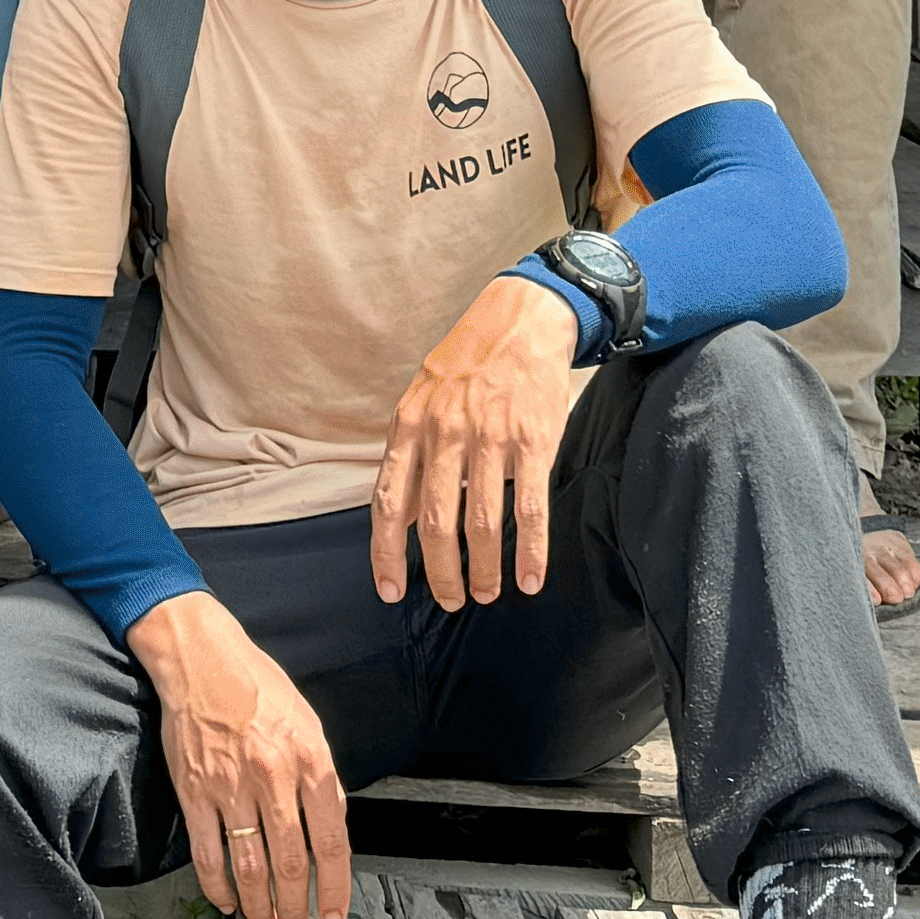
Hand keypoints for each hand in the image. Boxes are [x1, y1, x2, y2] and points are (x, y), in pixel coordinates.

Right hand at [130, 596, 351, 918]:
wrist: (201, 659)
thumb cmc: (256, 686)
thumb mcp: (307, 723)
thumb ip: (320, 777)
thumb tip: (328, 827)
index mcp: (309, 760)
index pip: (330, 841)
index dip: (334, 886)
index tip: (334, 911)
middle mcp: (272, 776)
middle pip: (290, 862)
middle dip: (296, 904)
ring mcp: (230, 787)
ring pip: (249, 866)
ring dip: (260, 904)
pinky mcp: (194, 791)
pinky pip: (206, 853)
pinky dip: (217, 886)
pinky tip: (227, 900)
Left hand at [371, 278, 577, 611]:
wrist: (521, 318)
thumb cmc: (467, 365)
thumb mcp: (422, 399)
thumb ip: (411, 456)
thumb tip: (401, 517)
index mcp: (410, 424)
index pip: (390, 501)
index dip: (386, 553)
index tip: (391, 591)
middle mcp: (444, 432)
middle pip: (437, 523)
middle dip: (441, 572)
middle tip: (451, 600)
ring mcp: (490, 437)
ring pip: (482, 523)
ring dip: (484, 570)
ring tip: (488, 593)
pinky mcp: (533, 439)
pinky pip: (530, 508)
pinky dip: (530, 551)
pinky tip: (530, 577)